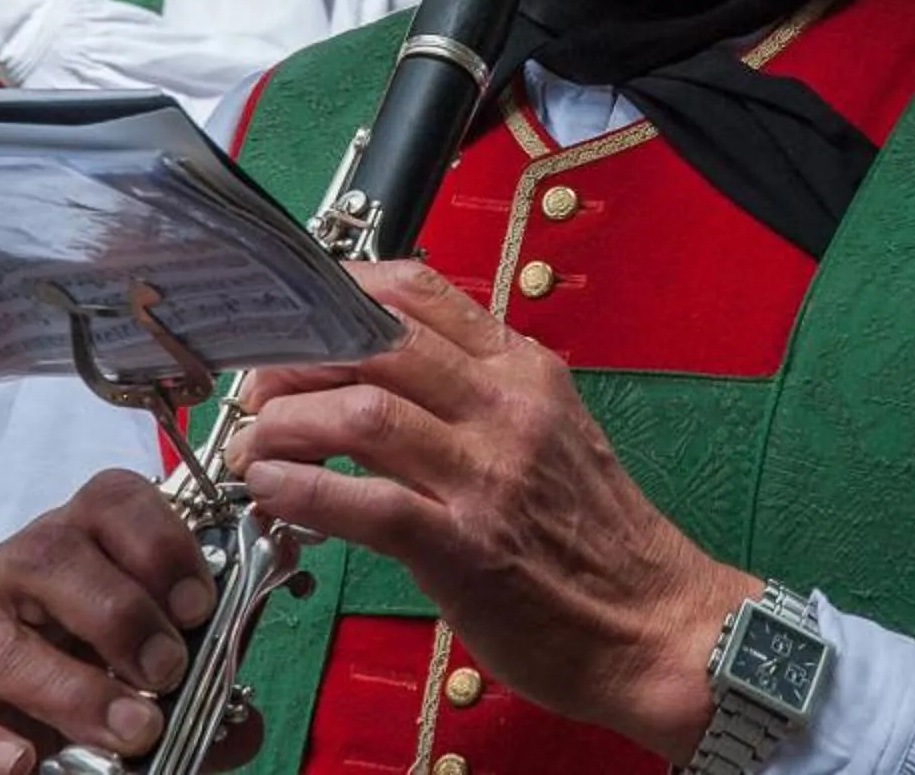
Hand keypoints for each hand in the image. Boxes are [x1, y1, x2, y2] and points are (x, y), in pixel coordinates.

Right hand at [0, 469, 257, 774]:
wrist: (1, 735)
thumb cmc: (86, 674)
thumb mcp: (147, 660)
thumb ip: (201, 676)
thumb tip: (246, 722)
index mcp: (77, 540)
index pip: (112, 500)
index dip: (161, 544)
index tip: (200, 606)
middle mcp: (12, 568)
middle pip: (54, 558)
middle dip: (122, 617)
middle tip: (168, 673)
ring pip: (2, 644)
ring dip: (74, 691)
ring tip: (132, 733)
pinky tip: (21, 764)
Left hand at [233, 262, 753, 760]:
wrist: (658, 625)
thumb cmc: (600, 540)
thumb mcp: (551, 432)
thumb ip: (477, 395)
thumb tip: (382, 376)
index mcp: (525, 372)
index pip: (419, 290)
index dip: (338, 293)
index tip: (295, 316)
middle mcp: (506, 409)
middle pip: (376, 340)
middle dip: (296, 356)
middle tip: (259, 386)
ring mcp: (487, 476)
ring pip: (362, 412)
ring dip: (286, 423)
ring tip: (256, 442)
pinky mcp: (465, 546)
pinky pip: (364, 502)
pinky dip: (302, 490)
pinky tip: (271, 491)